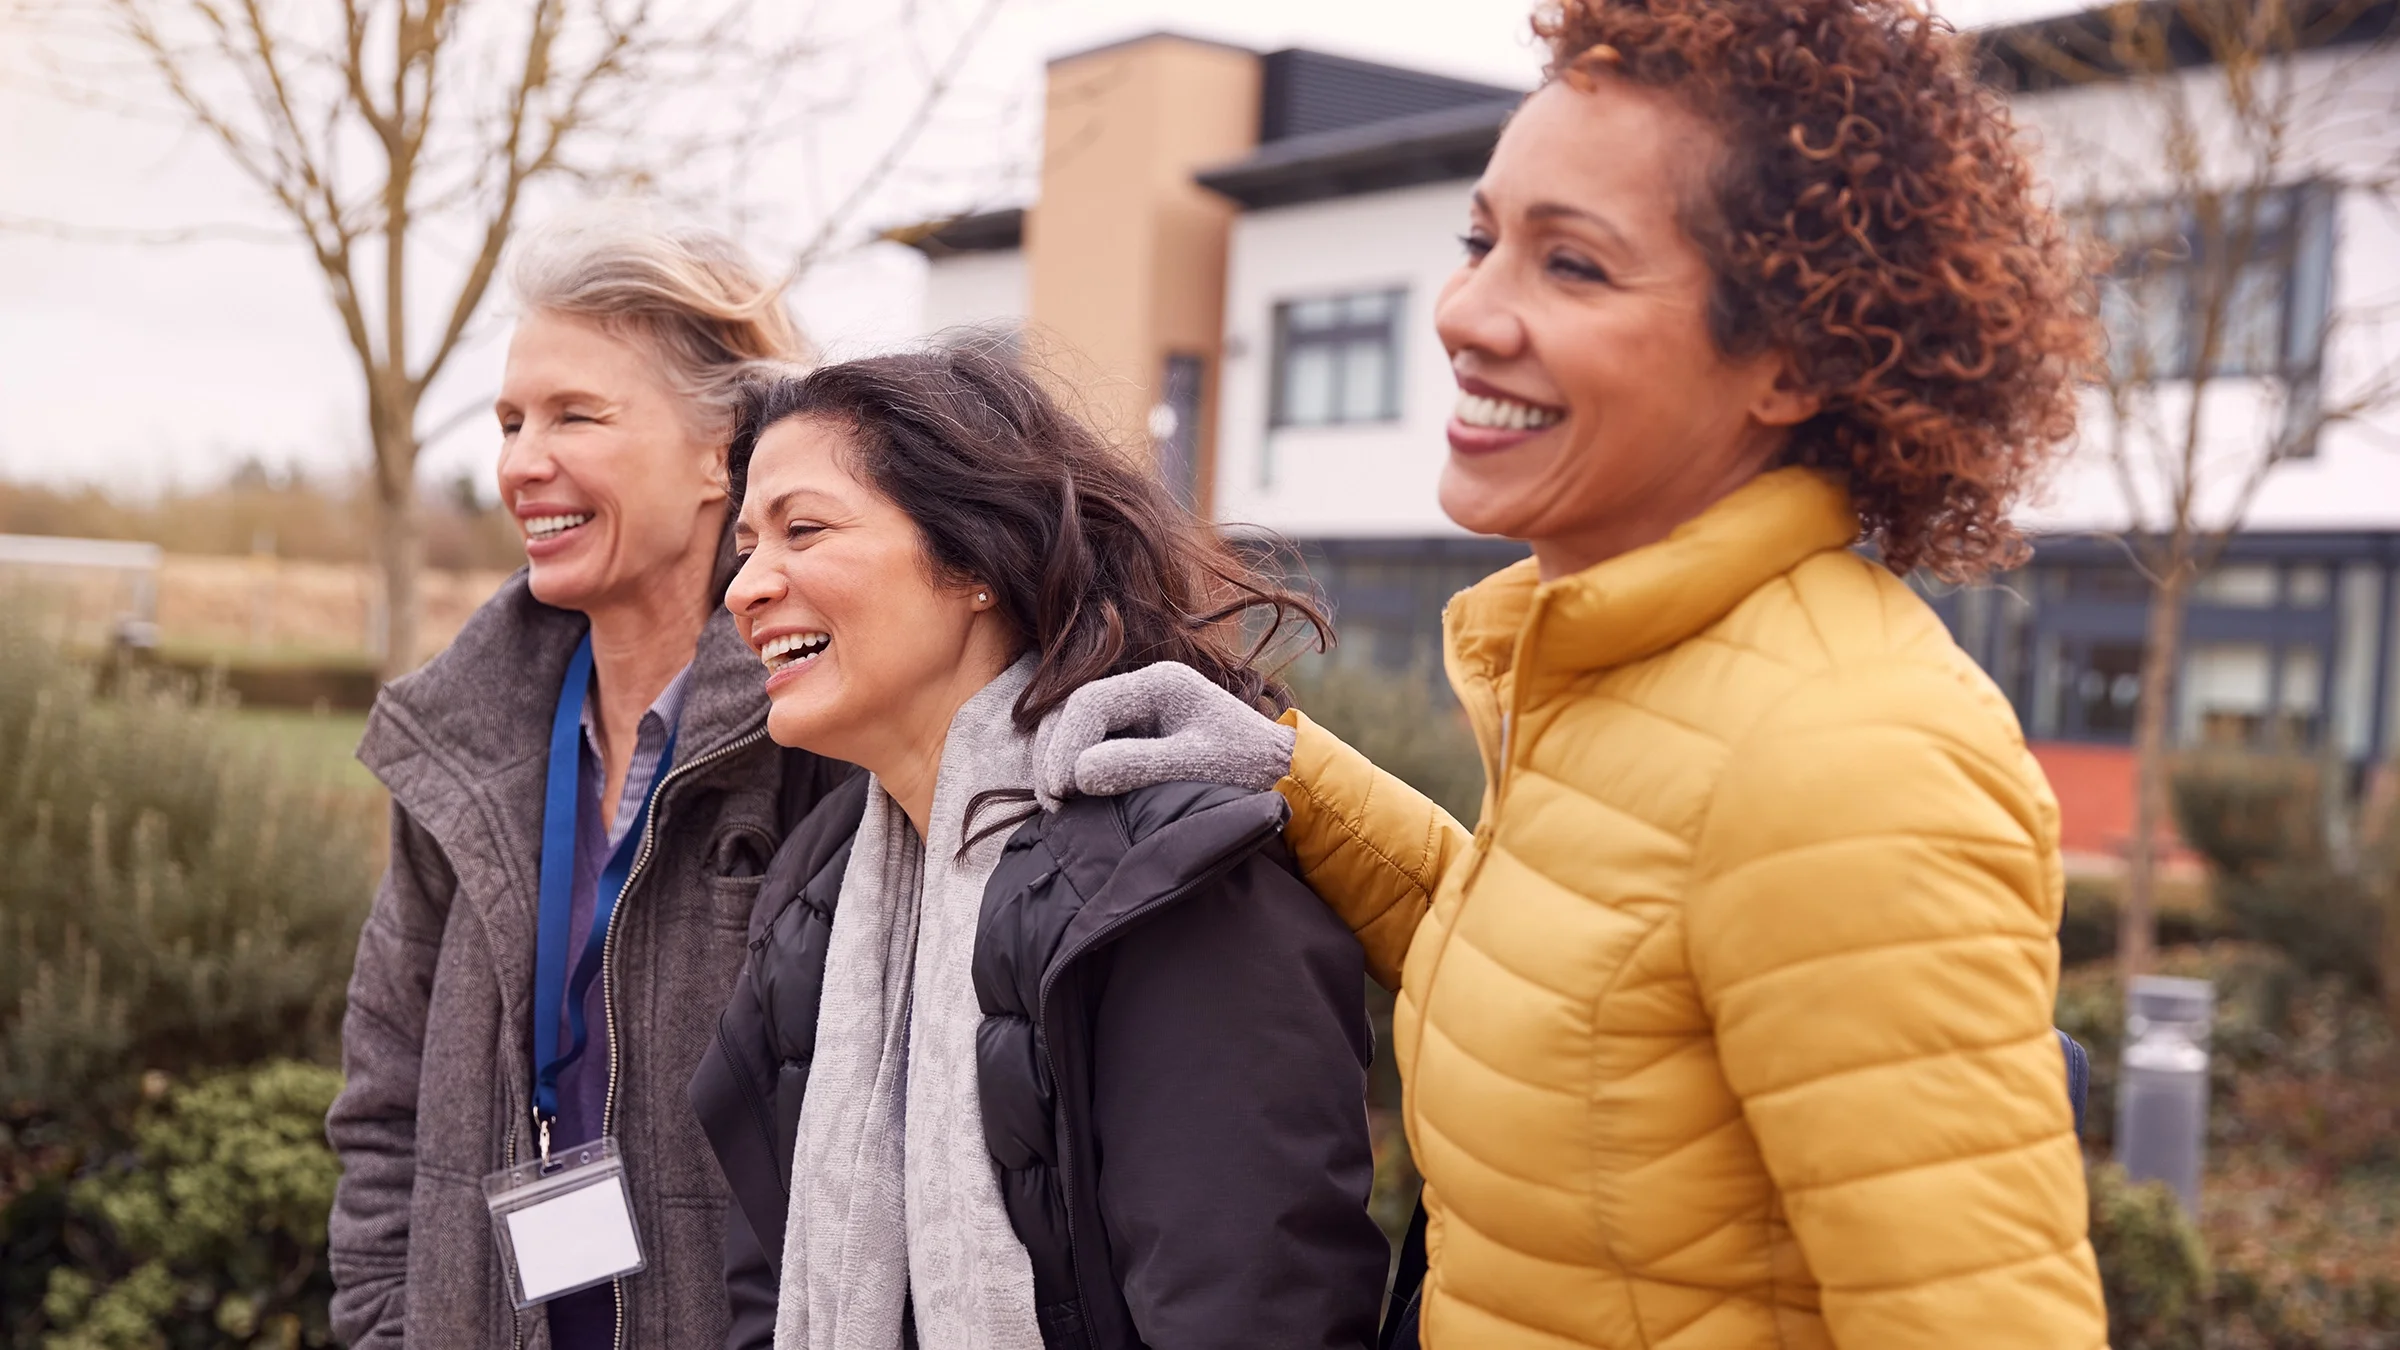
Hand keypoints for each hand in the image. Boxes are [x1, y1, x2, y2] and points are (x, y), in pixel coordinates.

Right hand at [1034, 662, 1296, 809]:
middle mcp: (1145, 687)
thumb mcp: (1197, 767)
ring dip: (1059, 760)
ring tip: (1059, 804)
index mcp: (1161, 682)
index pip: (1090, 703)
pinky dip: (1074, 766)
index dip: (1065, 745)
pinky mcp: (1138, 733)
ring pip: (1076, 725)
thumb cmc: (1248, 769)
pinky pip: (1091, 742)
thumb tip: (1079, 773)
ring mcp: (1139, 709)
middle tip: (1054, 803)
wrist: (1283, 775)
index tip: (1061, 791)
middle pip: (1074, 710)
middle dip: (1055, 754)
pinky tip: (1073, 797)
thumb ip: (1139, 765)